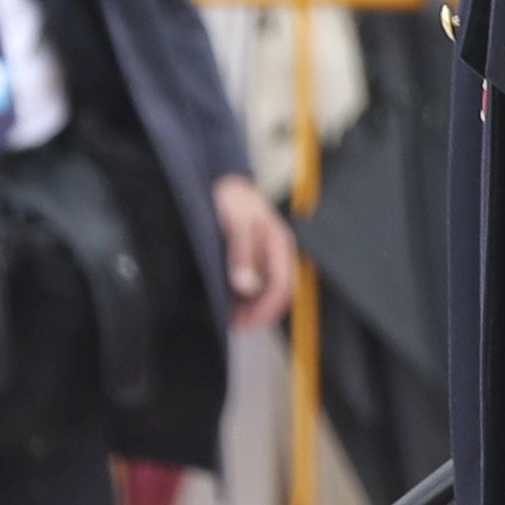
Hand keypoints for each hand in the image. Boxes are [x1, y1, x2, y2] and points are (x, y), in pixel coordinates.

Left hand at [210, 180, 296, 331]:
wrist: (222, 181)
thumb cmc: (233, 198)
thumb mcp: (237, 224)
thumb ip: (243, 254)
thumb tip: (247, 286)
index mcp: (280, 246)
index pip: (283, 288)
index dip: (266, 309)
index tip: (245, 321)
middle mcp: (276, 254)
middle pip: (275, 293)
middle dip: (257, 312)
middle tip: (234, 324)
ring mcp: (264, 256)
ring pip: (264, 289)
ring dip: (249, 305)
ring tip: (229, 315)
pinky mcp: (251, 256)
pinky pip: (252, 281)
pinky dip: (242, 295)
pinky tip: (228, 299)